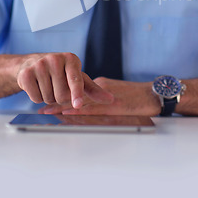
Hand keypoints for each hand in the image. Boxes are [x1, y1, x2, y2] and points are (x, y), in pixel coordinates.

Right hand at [16, 52, 113, 108]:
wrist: (32, 64)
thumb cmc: (60, 72)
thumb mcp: (78, 77)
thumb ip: (93, 89)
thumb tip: (110, 99)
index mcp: (71, 59)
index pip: (75, 80)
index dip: (77, 93)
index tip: (78, 104)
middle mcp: (55, 59)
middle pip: (62, 95)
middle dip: (60, 96)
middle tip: (56, 85)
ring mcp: (39, 65)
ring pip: (49, 98)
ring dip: (48, 97)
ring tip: (46, 84)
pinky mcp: (26, 74)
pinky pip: (36, 98)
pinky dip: (37, 97)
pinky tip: (37, 85)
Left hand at [39, 77, 160, 115]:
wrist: (155, 94)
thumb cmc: (140, 95)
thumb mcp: (119, 92)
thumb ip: (104, 94)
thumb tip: (91, 100)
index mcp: (102, 83)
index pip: (78, 88)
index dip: (64, 92)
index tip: (50, 96)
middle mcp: (100, 87)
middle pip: (74, 93)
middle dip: (57, 99)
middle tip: (42, 105)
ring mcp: (105, 96)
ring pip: (78, 101)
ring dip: (62, 106)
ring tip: (46, 111)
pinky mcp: (110, 106)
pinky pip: (89, 109)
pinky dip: (76, 112)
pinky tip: (66, 114)